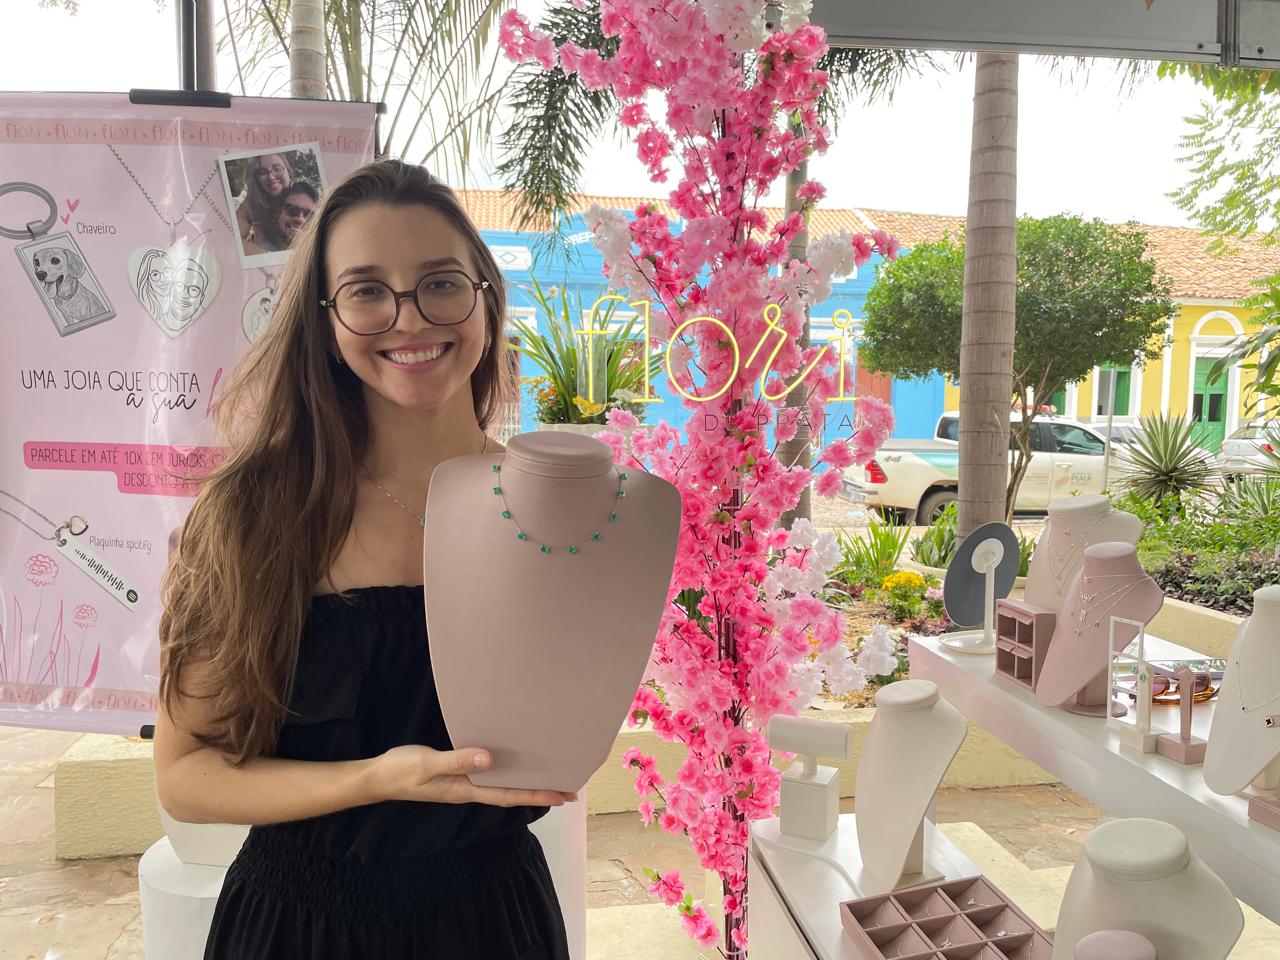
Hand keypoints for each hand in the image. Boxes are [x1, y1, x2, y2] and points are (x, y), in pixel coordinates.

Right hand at [364, 744, 578, 807]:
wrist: (377, 776)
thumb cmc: (401, 770)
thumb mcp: (428, 764)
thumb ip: (457, 762)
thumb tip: (489, 760)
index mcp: (465, 790)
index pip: (508, 795)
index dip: (536, 795)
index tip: (563, 795)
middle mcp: (469, 790)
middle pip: (511, 793)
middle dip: (539, 792)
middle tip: (570, 789)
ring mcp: (464, 784)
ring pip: (502, 785)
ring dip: (526, 783)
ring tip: (551, 776)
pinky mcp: (458, 774)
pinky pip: (490, 776)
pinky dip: (507, 772)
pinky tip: (515, 763)